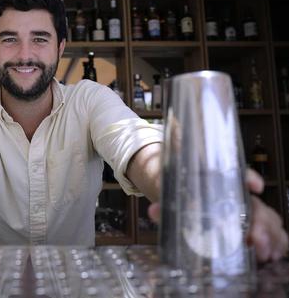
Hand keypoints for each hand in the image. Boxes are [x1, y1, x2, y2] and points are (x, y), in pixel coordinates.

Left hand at [148, 168, 288, 261]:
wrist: (174, 196)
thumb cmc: (175, 193)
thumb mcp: (168, 196)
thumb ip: (163, 205)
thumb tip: (153, 211)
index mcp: (216, 180)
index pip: (238, 172)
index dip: (248, 177)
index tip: (255, 188)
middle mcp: (235, 193)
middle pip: (256, 203)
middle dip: (260, 220)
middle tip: (254, 238)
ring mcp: (245, 209)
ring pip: (268, 217)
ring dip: (269, 234)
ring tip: (262, 251)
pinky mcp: (249, 225)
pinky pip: (271, 231)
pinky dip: (274, 242)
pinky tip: (270, 254)